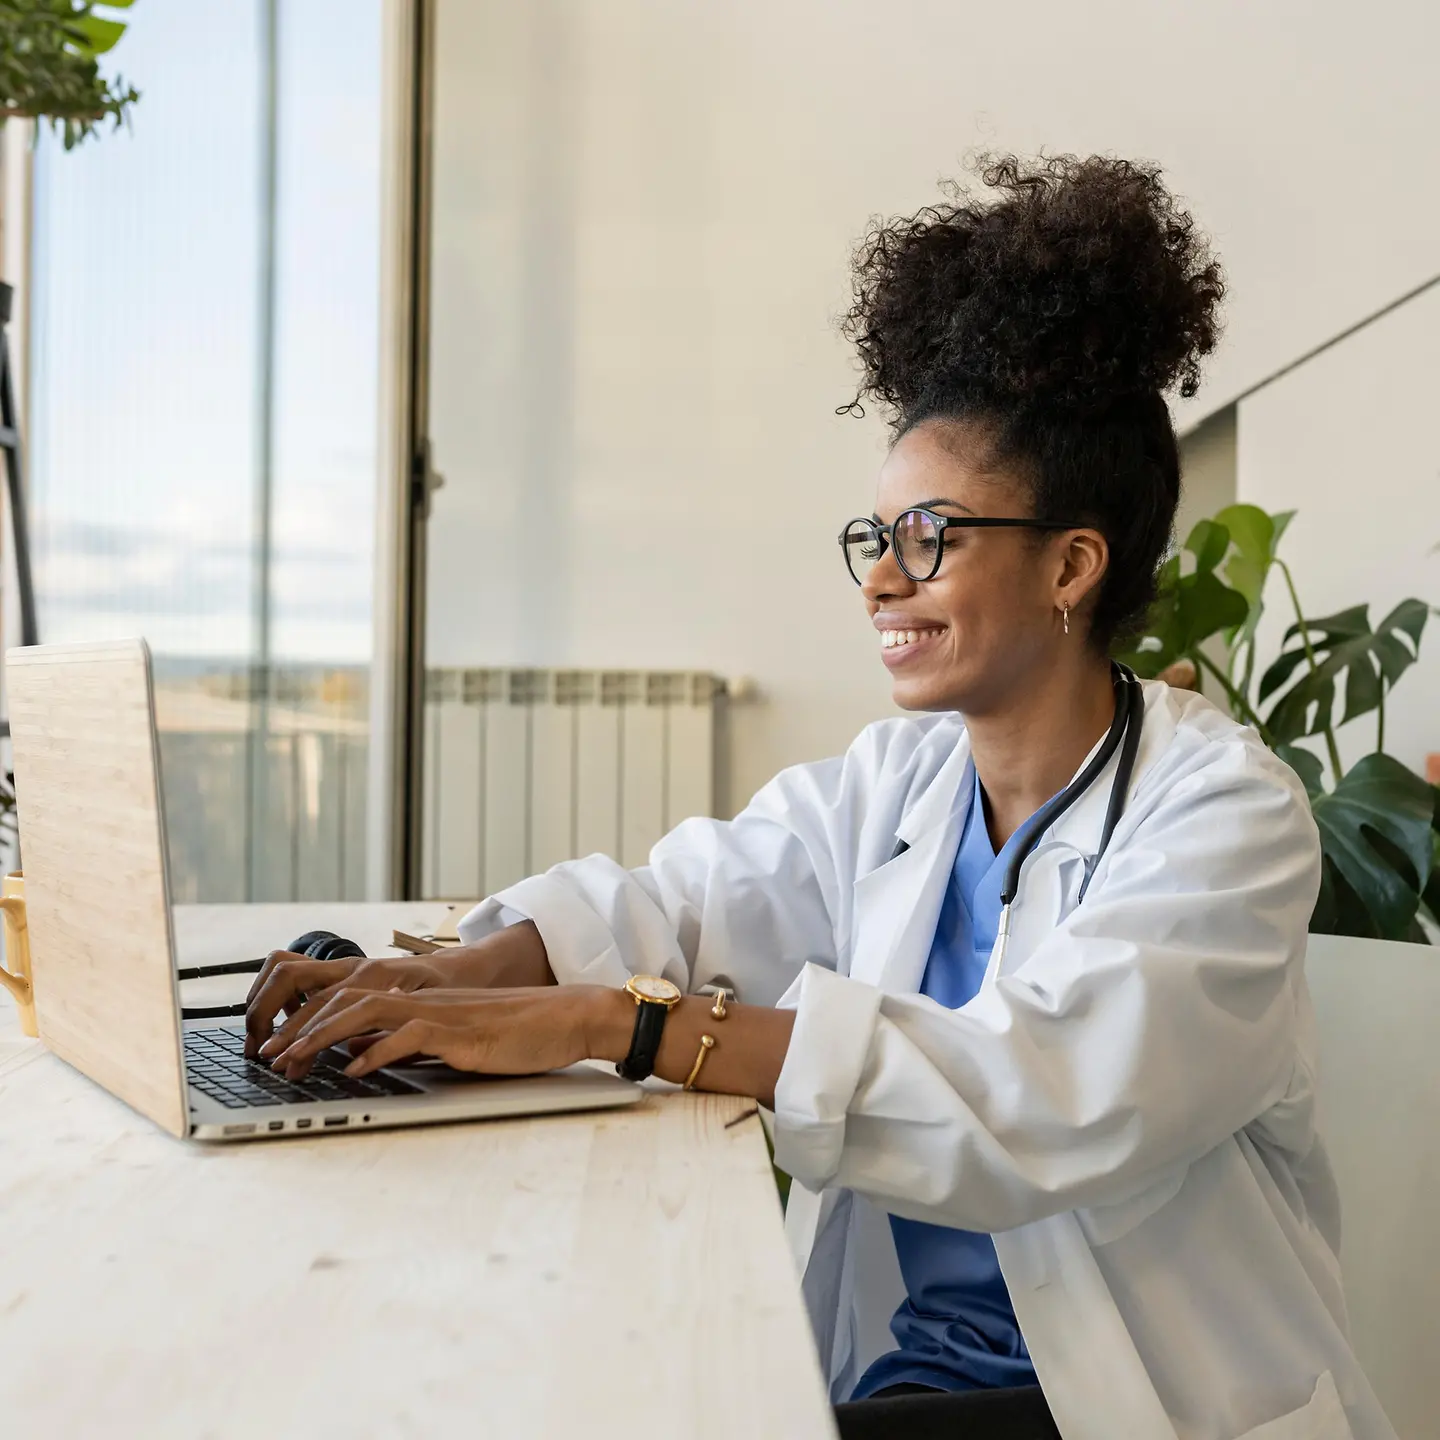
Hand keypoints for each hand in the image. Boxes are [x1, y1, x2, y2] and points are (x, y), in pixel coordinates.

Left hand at [244, 920, 555, 1056]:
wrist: (566, 1019)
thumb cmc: (519, 1033)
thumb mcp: (456, 1039)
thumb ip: (414, 1044)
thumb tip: (368, 1059)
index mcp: (421, 1004)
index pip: (353, 1000)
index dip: (312, 1021)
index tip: (282, 1047)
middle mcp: (424, 1003)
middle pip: (348, 1001)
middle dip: (303, 1028)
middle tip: (270, 1057)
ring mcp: (442, 1015)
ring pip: (368, 1013)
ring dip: (324, 1037)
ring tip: (294, 1062)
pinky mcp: (462, 1034)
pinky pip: (410, 1037)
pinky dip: (377, 1052)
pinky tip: (355, 1069)